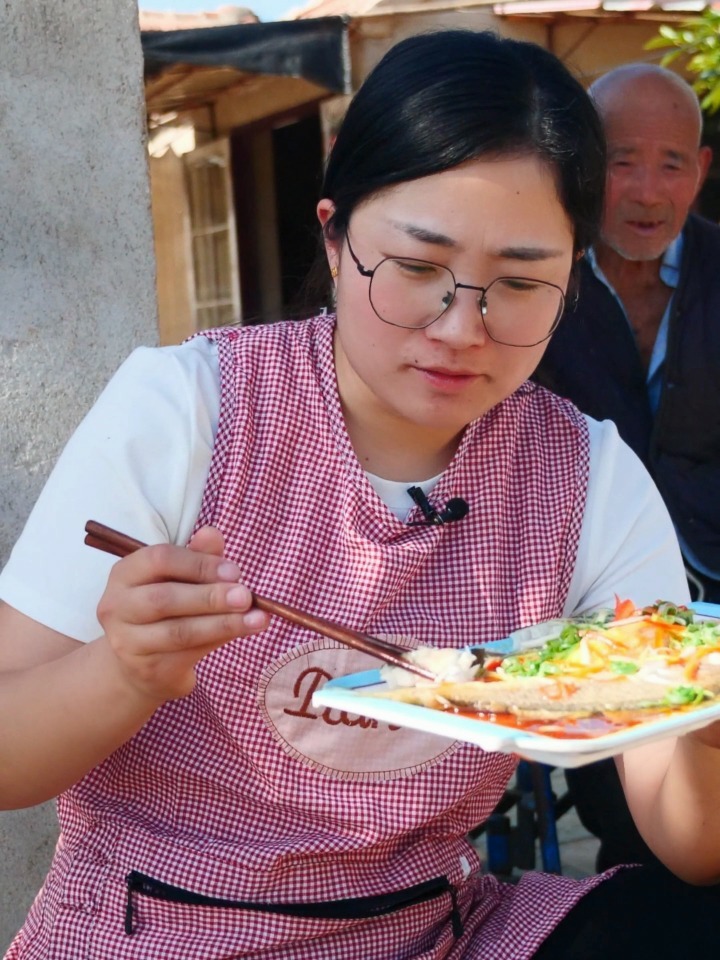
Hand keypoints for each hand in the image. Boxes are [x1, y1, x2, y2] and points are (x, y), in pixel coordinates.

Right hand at [96, 526, 268, 703]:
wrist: (142, 664)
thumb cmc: (166, 610)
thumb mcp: (179, 579)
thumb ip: (197, 556)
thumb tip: (213, 533)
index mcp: (125, 574)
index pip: (158, 560)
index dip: (199, 563)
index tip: (234, 571)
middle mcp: (117, 607)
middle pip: (164, 599)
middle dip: (210, 596)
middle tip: (246, 596)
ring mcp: (127, 642)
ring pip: (178, 631)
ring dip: (223, 623)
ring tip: (257, 618)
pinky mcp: (147, 668)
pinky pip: (187, 654)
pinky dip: (220, 640)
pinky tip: (244, 631)